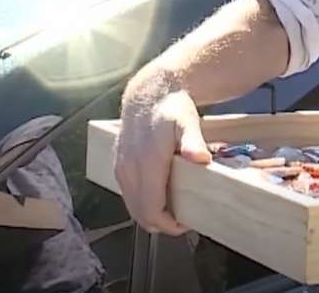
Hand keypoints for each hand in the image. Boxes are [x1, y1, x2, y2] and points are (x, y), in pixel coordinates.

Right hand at [114, 81, 211, 235]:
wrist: (149, 93)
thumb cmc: (171, 108)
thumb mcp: (188, 122)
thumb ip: (193, 141)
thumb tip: (200, 158)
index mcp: (146, 163)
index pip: (151, 210)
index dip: (168, 225)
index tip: (187, 223)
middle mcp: (129, 168)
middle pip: (140, 214)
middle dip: (162, 223)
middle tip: (184, 217)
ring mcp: (121, 168)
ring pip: (133, 207)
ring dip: (151, 213)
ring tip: (174, 206)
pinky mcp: (118, 166)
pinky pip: (128, 195)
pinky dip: (142, 202)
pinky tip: (159, 194)